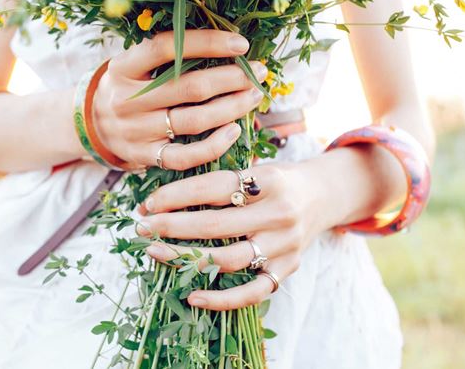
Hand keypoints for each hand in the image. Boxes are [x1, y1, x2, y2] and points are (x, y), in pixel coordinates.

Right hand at [93, 30, 266, 169]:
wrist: (92, 126)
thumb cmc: (128, 87)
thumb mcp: (134, 64)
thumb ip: (167, 56)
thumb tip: (226, 44)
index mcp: (123, 67)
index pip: (166, 48)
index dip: (207, 43)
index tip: (240, 44)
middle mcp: (126, 99)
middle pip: (188, 87)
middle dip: (231, 78)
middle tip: (257, 72)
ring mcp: (135, 131)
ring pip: (193, 121)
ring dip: (231, 108)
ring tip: (253, 96)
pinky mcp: (144, 157)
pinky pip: (185, 156)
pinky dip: (213, 145)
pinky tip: (234, 131)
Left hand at [136, 163, 328, 310]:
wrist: (323, 196)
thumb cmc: (276, 180)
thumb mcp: (255, 167)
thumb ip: (220, 179)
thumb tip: (163, 195)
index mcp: (269, 181)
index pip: (213, 188)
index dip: (176, 196)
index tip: (148, 203)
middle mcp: (279, 214)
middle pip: (215, 225)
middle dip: (171, 226)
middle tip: (141, 227)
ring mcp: (284, 245)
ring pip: (228, 259)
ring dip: (185, 257)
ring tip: (154, 251)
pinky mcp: (287, 269)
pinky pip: (253, 291)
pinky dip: (222, 298)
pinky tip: (192, 295)